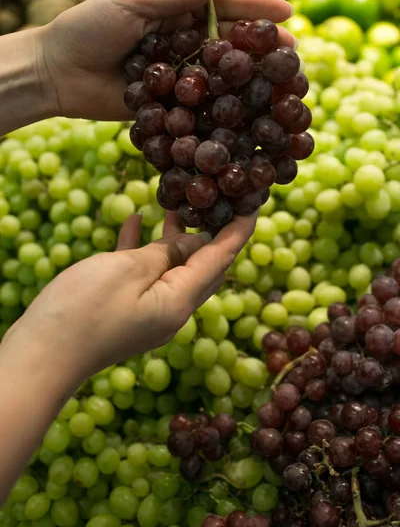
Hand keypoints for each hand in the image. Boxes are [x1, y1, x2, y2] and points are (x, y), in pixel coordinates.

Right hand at [7, 211, 256, 382]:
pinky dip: (145, 251)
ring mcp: (150, 313)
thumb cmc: (84, 309)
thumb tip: (192, 243)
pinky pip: (145, 276)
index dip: (239, 229)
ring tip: (175, 203)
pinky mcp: (127, 312)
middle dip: (211, 232)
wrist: (41, 356)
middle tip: (215, 200)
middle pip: (203, 266)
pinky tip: (136, 223)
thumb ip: (165, 254)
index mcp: (181, 301)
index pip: (221, 258)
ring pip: (173, 268)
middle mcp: (173, 310)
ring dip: (176, 238)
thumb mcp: (129, 270)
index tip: (253, 204)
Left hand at [40, 0, 294, 120]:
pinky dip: (220, 109)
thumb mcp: (133, 4)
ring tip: (278, 86)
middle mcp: (181, 45)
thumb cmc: (89, 28)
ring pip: (218, 77)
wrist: (57, 73)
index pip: (222, 9)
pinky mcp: (169, 106)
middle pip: (227, 46)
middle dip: (260, 49)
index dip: (254, 11)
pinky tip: (244, 114)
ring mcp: (177, 77)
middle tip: (292, 55)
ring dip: (247, 80)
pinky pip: (197, 106)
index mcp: (175, 13)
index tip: (286, 13)